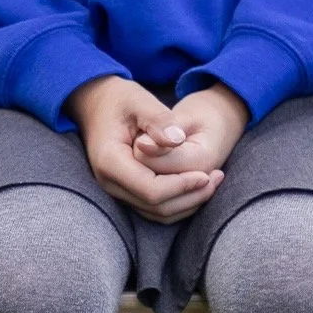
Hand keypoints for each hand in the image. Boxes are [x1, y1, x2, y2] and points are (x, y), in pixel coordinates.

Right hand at [66, 77, 249, 223]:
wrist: (95, 103)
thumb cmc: (119, 99)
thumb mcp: (139, 99)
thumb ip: (159, 120)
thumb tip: (178, 141)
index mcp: (110, 161)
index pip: (150, 189)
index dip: (181, 185)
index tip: (207, 173)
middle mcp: (109, 181)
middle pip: (155, 206)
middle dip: (189, 196)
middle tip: (217, 178)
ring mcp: (115, 189)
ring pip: (156, 213)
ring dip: (187, 203)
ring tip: (213, 183)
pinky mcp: (125, 191)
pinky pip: (154, 209)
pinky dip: (179, 202)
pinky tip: (198, 186)